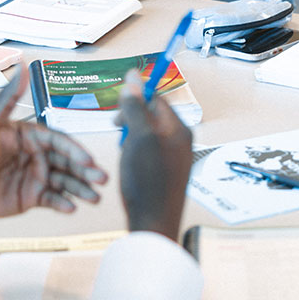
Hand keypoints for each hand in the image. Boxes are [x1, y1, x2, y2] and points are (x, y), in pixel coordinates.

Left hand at [0, 70, 107, 220]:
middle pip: (67, 162)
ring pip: (64, 181)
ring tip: (95, 198)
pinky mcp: (29, 198)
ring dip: (81, 188)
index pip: (58, 141)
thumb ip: (7, 97)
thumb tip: (22, 65)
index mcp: (28, 134)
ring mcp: (33, 176)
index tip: (88, 160)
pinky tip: (71, 208)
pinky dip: (63, 204)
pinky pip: (52, 200)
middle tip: (102, 179)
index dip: (75, 150)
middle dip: (86, 171)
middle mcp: (34, 154)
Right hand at [114, 71, 192, 241]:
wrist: (154, 223)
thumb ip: (136, 106)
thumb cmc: (146, 181)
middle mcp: (181, 140)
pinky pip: (150, 151)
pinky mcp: (168, 172)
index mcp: (179, 128)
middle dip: (132, 120)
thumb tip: (133, 75)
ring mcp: (175, 157)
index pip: (156, 98)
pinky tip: (130, 167)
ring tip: (125, 154)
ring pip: (149, 134)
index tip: (117, 114)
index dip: (135, 100)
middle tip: (118, 133)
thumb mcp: (137, 137)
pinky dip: (136, 153)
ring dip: (132, 137)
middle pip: (153, 115)